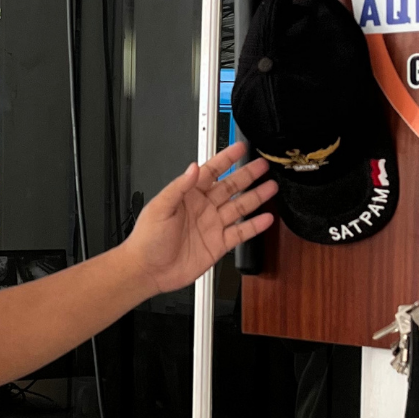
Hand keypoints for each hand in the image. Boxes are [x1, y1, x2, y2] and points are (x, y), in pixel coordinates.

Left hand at [121, 142, 275, 295]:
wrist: (148, 270)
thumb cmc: (147, 239)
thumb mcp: (160, 207)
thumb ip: (179, 187)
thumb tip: (192, 168)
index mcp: (188, 195)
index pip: (211, 171)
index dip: (226, 159)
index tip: (240, 147)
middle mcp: (203, 208)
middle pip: (230, 186)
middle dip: (247, 175)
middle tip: (263, 165)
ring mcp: (212, 226)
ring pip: (239, 207)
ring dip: (255, 197)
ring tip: (271, 187)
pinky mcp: (218, 245)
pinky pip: (240, 233)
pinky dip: (254, 226)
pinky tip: (266, 218)